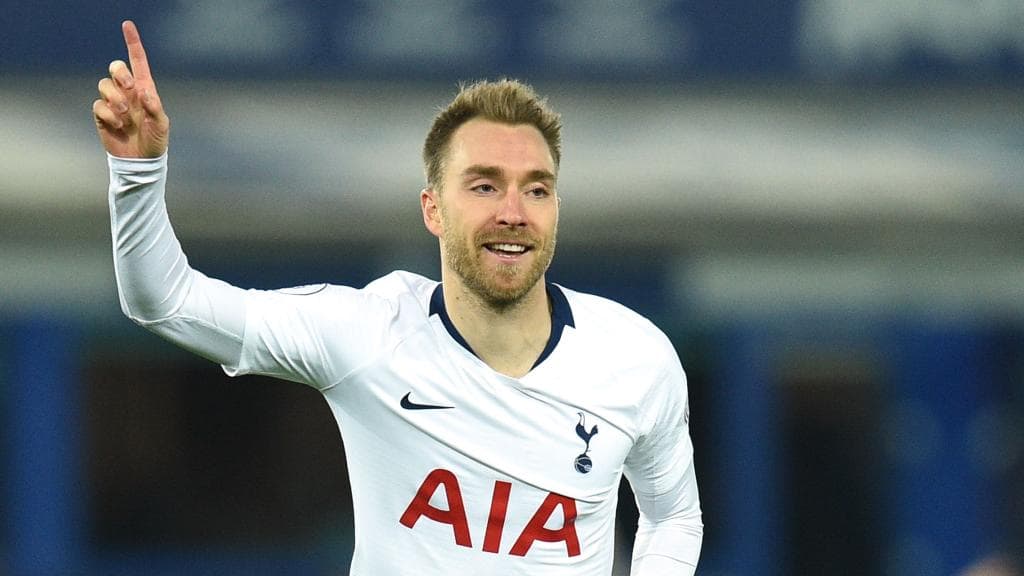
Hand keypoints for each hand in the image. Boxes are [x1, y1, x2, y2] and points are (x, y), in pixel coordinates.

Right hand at [93, 20, 169, 157]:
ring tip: (126, 115)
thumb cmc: (155, 141)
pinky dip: (108, 114)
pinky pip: (98, 104)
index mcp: (145, 89)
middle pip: (116, 67)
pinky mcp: (102, 115)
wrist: (141, 161)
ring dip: (115, 98)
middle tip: (129, 88)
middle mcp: (128, 92)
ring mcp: (114, 102)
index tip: (127, 25)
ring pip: (104, 84)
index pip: (138, 61)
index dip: (132, 42)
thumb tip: (143, 93)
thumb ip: (155, 107)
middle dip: (120, 73)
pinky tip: (118, 125)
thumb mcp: (162, 125)